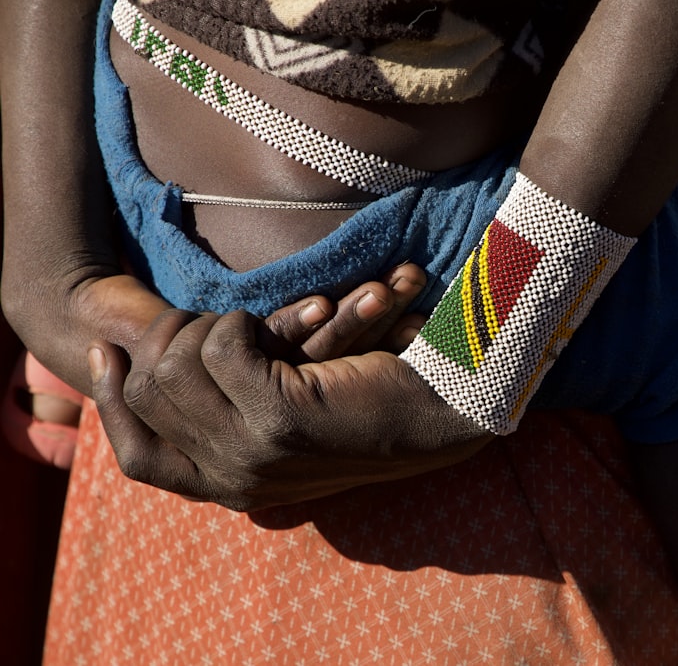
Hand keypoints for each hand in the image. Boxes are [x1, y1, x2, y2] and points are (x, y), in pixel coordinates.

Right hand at [87, 266, 492, 510]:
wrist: (447, 407)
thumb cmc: (375, 397)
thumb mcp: (288, 405)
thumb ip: (229, 403)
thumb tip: (153, 374)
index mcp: (234, 487)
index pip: (140, 460)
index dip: (112, 401)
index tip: (107, 351)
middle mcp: (236, 483)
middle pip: (150, 397)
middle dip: (168, 340)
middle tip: (211, 317)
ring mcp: (253, 456)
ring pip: (176, 367)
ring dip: (213, 323)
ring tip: (260, 320)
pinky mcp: (280, 419)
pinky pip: (221, 345)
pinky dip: (251, 316)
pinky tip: (303, 312)